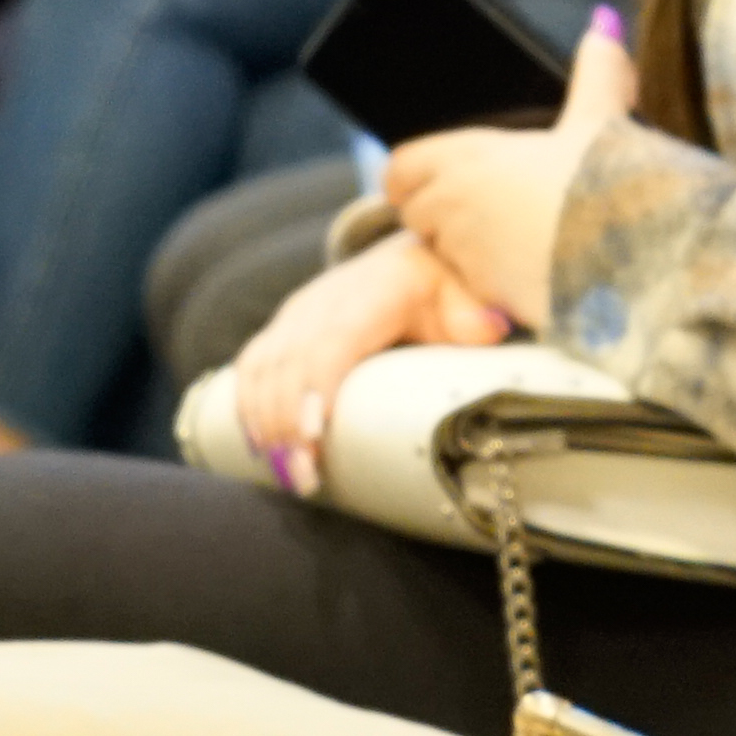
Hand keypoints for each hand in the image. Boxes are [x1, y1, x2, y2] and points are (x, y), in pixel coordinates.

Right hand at [229, 233, 508, 495]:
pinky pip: (253, 364)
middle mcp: (323, 300)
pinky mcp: (283, 327)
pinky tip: (258, 444)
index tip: (314, 432)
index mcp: (371, 292)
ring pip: (266, 366)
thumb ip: (475, 316)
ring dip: (267, 422)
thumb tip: (487, 329)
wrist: (409, 258)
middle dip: (291, 423)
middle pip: (293, 363)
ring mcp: (297, 313)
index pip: (333, 340)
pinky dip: (249, 404)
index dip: (319, 384)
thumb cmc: (441, 288)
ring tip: (287, 472)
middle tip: (305, 477)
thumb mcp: (466, 296)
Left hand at [387, 12, 635, 327]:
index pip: (400, 168)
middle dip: (440, 212)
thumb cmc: (611, 184)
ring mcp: (468, 261)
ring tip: (516, 239)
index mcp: (468, 158)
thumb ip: (598, 73)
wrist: (639, 263)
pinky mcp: (490, 302)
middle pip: (416, 214)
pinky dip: (491, 286)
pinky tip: (533, 275)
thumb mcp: (605, 120)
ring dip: (465, 249)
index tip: (435, 175)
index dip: (414, 172)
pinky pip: (473, 293)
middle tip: (487, 205)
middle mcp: (453, 211)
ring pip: (444, 255)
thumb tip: (603, 26)